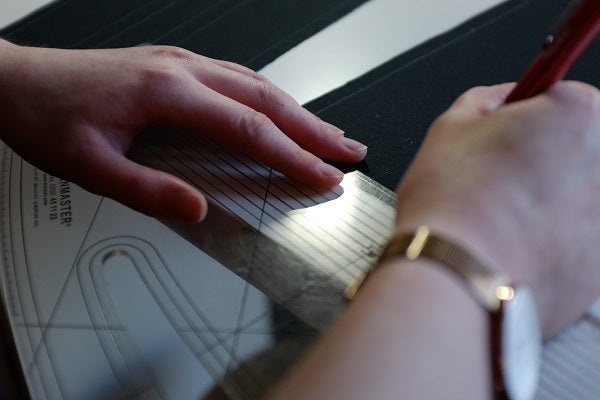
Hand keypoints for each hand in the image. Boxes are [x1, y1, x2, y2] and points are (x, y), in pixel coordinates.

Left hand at [0, 41, 366, 221]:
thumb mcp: (90, 165)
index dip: (292, 154)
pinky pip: (237, 78)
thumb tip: (197, 209)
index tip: (323, 174)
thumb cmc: (49, 115)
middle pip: (267, 99)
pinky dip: (269, 99)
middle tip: (348, 150)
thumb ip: (148, 190)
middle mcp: (182, 69)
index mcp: (167, 92)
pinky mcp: (175, 65)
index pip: (249, 128)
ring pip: (256, 84)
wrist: (16, 80)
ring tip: (327, 133)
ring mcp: (181, 63)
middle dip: (314, 128)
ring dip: (297, 110)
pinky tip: (279, 111)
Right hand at [394, 81, 599, 334]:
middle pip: (580, 148)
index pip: (566, 99)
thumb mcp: (449, 127)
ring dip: (552, 199)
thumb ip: (484, 100)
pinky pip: (578, 238)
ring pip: (579, 195)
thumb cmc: (455, 206)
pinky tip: (516, 244)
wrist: (456, 280)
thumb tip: (500, 99)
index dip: (532, 115)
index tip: (516, 130)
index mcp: (580, 115)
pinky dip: (555, 239)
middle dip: (547, 156)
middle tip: (503, 176)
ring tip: (505, 215)